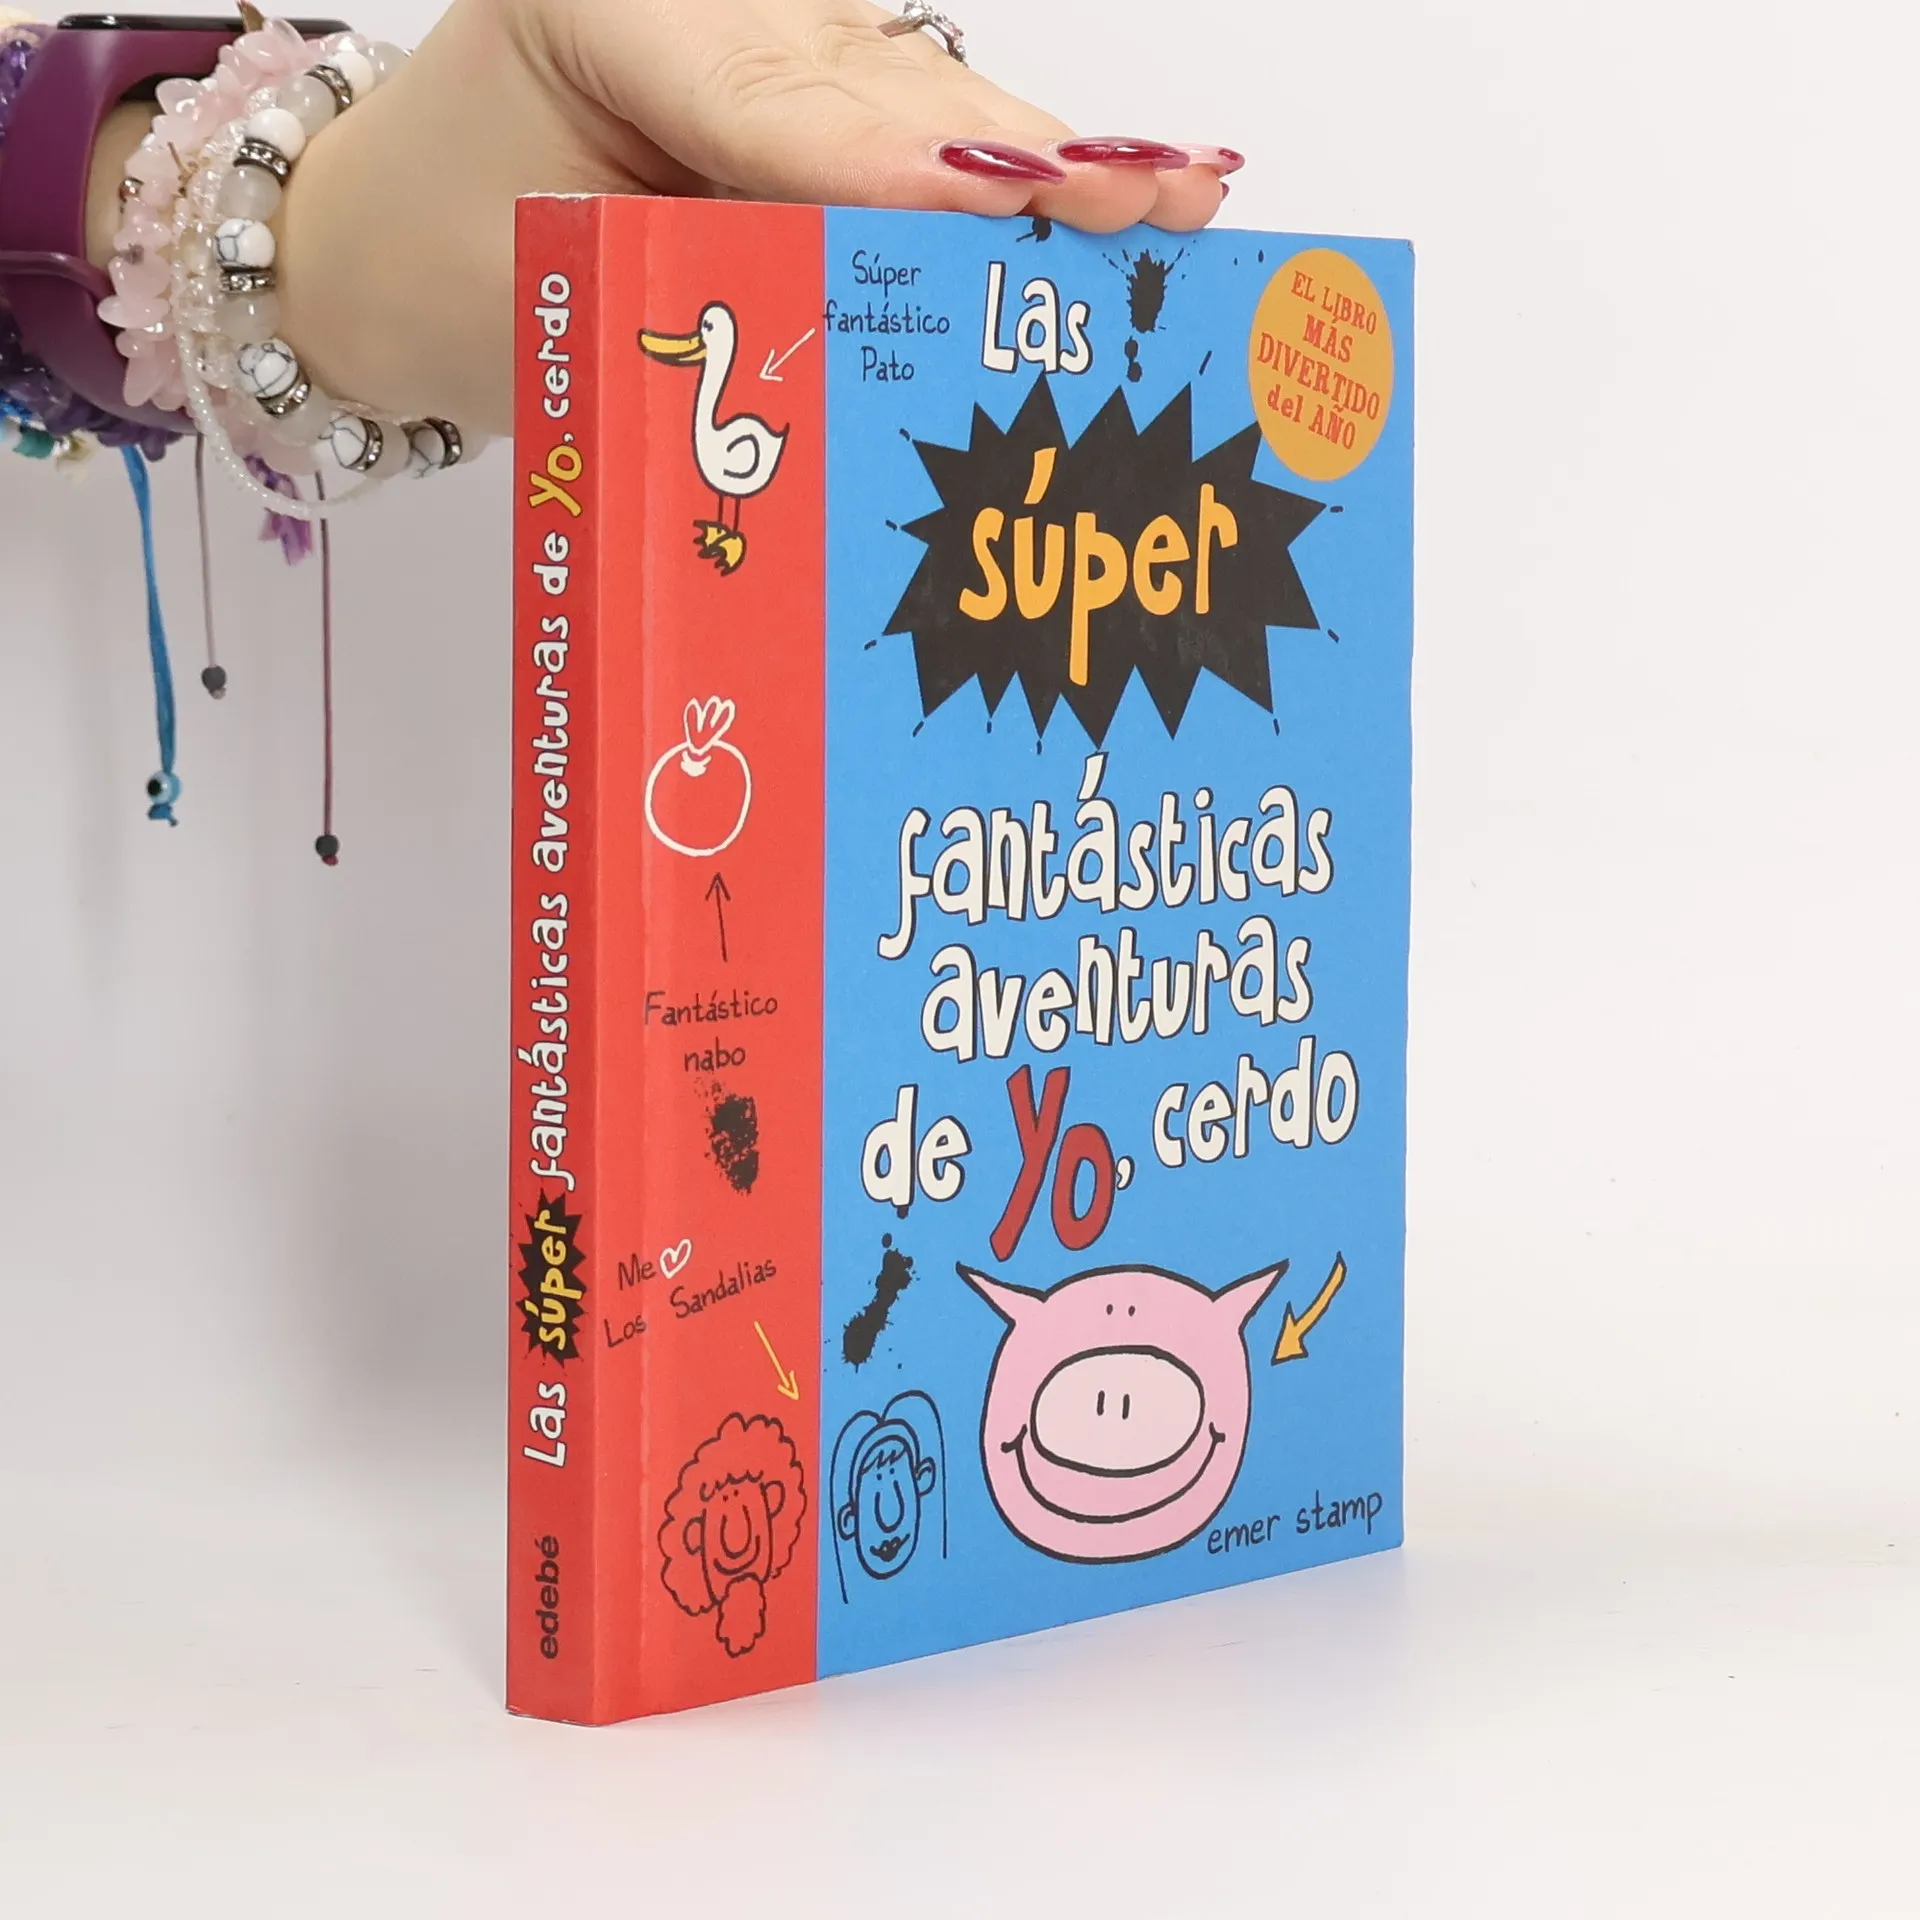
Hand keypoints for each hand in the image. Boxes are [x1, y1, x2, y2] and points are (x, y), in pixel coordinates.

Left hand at [265, 0, 1237, 433]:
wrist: (391, 246)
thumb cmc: (448, 260)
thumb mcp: (555, 289)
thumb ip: (710, 290)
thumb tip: (874, 341)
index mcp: (611, 9)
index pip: (776, 99)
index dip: (897, 163)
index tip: (1002, 202)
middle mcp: (713, 5)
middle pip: (888, 91)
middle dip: (1016, 163)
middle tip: (1147, 201)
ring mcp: (771, 39)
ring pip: (929, 109)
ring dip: (1049, 171)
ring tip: (1172, 200)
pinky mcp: (808, 94)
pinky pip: (920, 138)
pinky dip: (1012, 189)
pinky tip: (1125, 194)